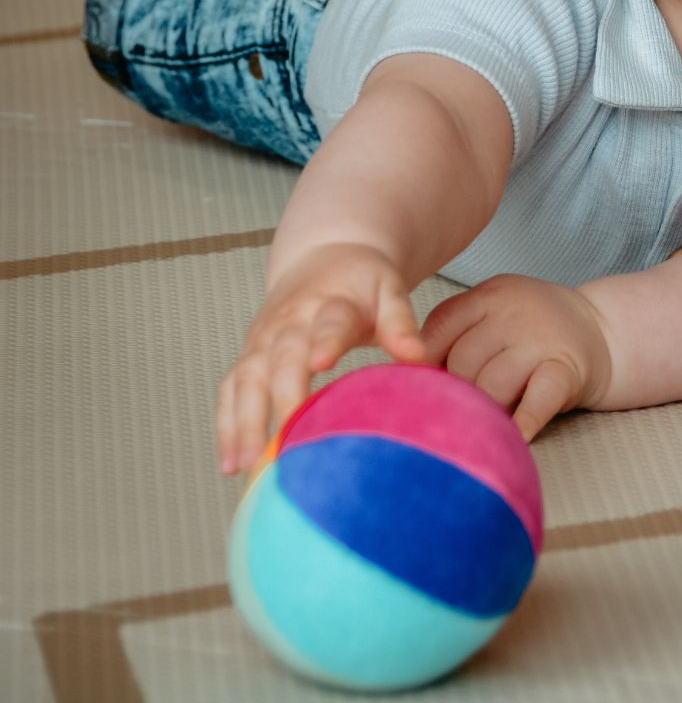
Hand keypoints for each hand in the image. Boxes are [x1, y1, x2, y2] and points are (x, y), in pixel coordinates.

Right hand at [216, 242, 422, 474]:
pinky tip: (230, 465)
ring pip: (247, 378)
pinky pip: (229, 390)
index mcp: (332, 303)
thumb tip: (418, 357)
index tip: (321, 365)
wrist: (325, 254)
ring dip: (245, 421)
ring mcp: (264, 339)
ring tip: (247, 465)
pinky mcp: (249, 355)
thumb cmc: (362, 282)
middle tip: (287, 444)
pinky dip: (226, 425)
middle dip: (281, 399)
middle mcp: (290, 321)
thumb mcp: (389, 289)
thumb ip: (400, 321)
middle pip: (281, 360)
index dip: (326, 343)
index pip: (329, 323)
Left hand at [421, 274, 611, 440]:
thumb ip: (459, 332)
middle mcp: (513, 313)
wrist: (602, 330)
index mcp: (489, 295)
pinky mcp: (567, 369)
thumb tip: (407, 377)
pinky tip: (513, 438)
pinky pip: (538, 400)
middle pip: (463, 361)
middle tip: (457, 411)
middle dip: (456, 392)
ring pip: (493, 385)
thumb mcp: (496, 311)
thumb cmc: (534, 330)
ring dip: (485, 412)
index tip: (420, 386)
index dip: (424, 361)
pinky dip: (523, 422)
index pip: (440, 326)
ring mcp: (542, 339)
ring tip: (484, 425)